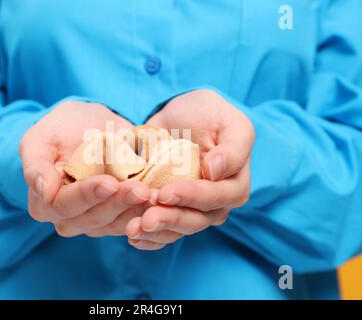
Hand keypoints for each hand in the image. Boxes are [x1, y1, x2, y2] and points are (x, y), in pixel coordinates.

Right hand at [20, 100, 150, 236]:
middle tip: (141, 189)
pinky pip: (132, 221)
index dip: (87, 196)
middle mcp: (69, 219)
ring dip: (136, 211)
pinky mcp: (116, 218)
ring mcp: (94, 222)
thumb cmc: (60, 130)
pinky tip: (159, 200)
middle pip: (94, 218)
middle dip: (118, 204)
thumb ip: (36, 164)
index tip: (110, 182)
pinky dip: (146, 212)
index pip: (65, 205)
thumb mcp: (40, 138)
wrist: (88, 126)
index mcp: (45, 204)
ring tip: (154, 195)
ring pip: (116, 223)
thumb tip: (43, 190)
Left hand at [125, 89, 254, 249]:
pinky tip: (132, 237)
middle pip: (196, 220)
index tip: (166, 192)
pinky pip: (162, 232)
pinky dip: (148, 238)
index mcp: (234, 184)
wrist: (179, 115)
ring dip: (155, 232)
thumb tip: (216, 171)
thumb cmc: (208, 114)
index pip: (217, 198)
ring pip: (177, 230)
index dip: (192, 197)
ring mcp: (191, 210)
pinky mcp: (170, 211)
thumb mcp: (229, 122)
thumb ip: (234, 147)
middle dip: (170, 220)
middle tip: (146, 218)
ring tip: (134, 229)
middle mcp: (215, 203)